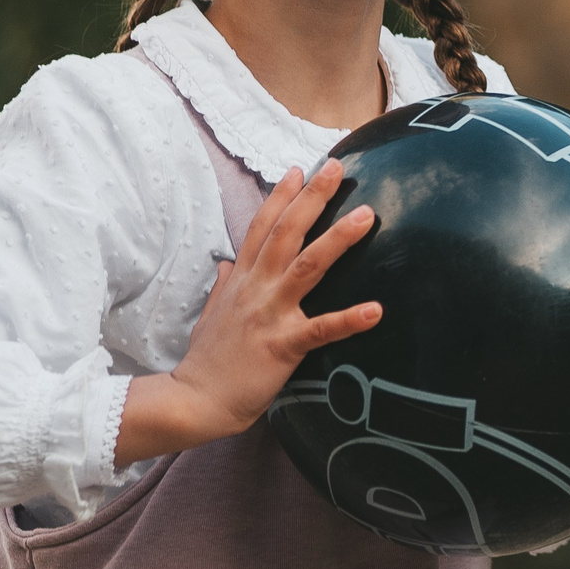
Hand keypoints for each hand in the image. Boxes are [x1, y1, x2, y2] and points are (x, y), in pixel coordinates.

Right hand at [114, 158, 382, 464]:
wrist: (194, 400)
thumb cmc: (207, 360)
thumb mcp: (211, 314)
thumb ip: (223, 286)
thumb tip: (226, 263)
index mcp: (241, 280)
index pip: (261, 227)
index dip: (280, 196)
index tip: (299, 169)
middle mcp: (256, 288)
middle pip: (286, 232)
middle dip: (312, 198)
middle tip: (338, 168)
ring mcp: (269, 314)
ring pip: (307, 267)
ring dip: (337, 239)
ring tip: (366, 215)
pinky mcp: (282, 346)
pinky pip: (320, 329)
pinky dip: (348, 319)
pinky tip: (375, 310)